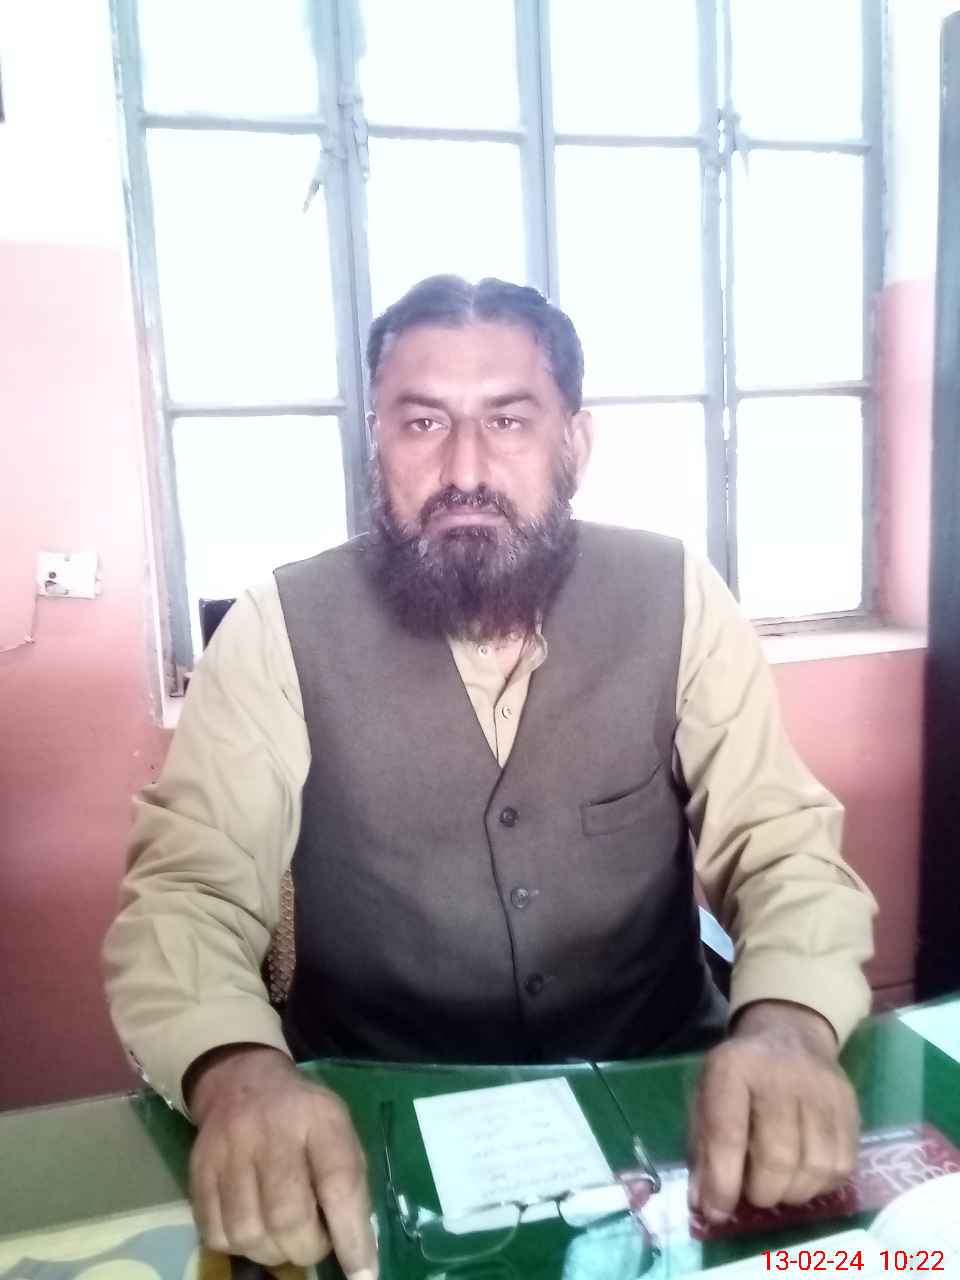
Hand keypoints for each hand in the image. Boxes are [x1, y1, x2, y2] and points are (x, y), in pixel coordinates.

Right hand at [186, 1045, 377, 1276]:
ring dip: (272, 1253)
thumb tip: (356, 1250)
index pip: (339, 1182)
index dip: (352, 1236)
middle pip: (288, 1216)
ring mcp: (230, 1149)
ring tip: (284, 1238)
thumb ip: (349, 1182)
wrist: (243, 1080)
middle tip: (314, 1243)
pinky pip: (215, 1233)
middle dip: (307, 1249)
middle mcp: (272, 1131)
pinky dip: (239, 1246)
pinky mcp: (198, 1168)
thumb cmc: (303, 1116)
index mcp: (320, 1118)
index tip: (363, 1274)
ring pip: (249, 1232)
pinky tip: (254, 1228)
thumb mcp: (339, 1130)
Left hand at [689, 1001, 858, 1222]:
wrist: (789, 1034)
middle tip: (753, 1194)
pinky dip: (821, 1184)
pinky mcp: (850, 1105)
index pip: (728, 1133)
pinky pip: (843, 1165)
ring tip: (778, 1186)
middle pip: (779, 1156)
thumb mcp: (707, 1097)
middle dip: (762, 1191)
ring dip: (793, 1193)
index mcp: (734, 1068)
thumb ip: (703, 1150)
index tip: (718, 1212)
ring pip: (816, 1166)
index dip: (723, 1181)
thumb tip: (705, 1207)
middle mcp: (782, 1075)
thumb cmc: (740, 1075)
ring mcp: (822, 1089)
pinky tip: (804, 1175)